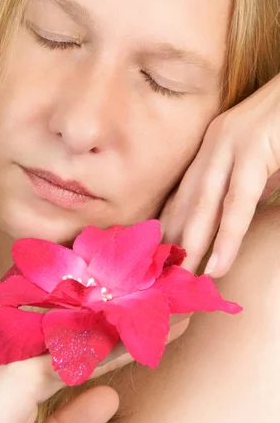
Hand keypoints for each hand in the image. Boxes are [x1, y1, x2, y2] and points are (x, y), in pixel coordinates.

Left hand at [160, 72, 279, 278]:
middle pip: (187, 200)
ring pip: (205, 204)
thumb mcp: (264, 160)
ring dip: (192, 245)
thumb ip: (247, 183)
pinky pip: (238, 202)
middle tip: (161, 276)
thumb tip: (233, 216)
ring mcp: (233, 144)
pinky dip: (227, 237)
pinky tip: (216, 264)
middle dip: (173, 240)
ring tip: (182, 279)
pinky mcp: (256, 149)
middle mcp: (215, 143)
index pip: (185, 190)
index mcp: (214, 144)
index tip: (159, 255)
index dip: (170, 224)